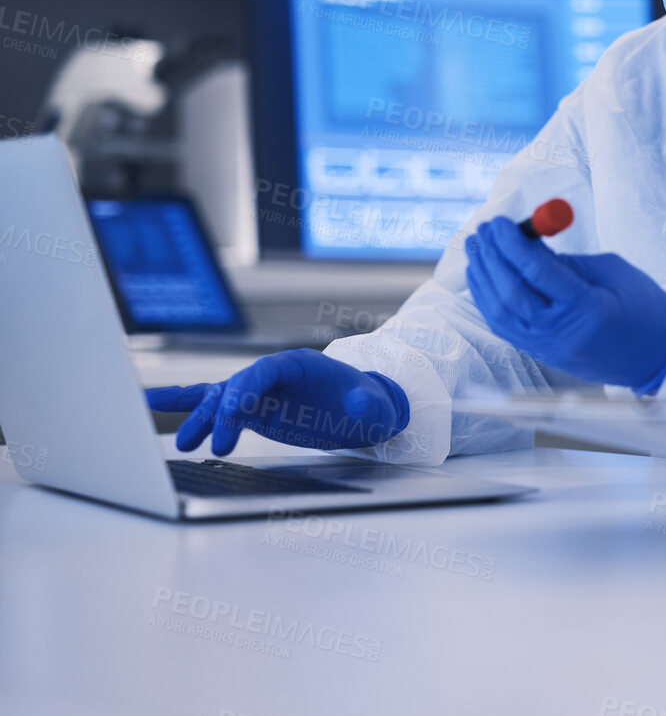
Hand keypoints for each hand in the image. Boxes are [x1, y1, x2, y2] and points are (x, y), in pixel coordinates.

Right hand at [145, 349, 409, 455]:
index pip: (265, 371)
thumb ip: (366, 404)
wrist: (362, 411)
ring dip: (198, 419)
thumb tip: (360, 403)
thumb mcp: (374, 406)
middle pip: (237, 388)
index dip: (246, 389)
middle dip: (221, 414)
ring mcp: (257, 391)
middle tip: (210, 444)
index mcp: (300, 364)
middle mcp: (272, 374)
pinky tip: (148, 402)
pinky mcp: (249, 408)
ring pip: (218, 399)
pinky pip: (211, 403)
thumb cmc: (368, 405)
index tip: (235, 413)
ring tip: (182, 443)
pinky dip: (181, 403)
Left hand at [465, 217, 665, 390]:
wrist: (657, 355)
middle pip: (513, 293)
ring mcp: (550, 348)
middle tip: (485, 229)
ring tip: (476, 248)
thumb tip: (526, 241)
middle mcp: (564, 333)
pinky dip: (488, 299)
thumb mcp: (611, 271)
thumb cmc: (642, 305)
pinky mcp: (543, 354)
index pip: (538, 272)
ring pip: (501, 313)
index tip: (500, 221)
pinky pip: (505, 326)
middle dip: (493, 257)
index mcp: (589, 308)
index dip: (513, 243)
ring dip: (483, 277)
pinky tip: (483, 277)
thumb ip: (566, 260)